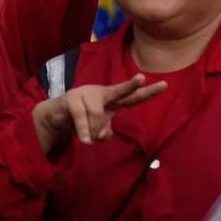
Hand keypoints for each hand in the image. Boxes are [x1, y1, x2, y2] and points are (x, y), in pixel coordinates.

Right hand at [32, 75, 166, 153]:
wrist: (54, 117)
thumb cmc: (81, 120)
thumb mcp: (97, 129)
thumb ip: (105, 132)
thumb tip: (106, 134)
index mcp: (111, 100)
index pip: (132, 98)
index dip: (148, 93)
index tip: (165, 85)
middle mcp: (100, 94)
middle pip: (119, 91)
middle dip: (131, 86)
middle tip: (142, 78)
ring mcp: (85, 94)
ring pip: (97, 118)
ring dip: (91, 132)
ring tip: (84, 133)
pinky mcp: (71, 99)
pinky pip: (81, 119)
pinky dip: (84, 132)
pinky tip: (86, 141)